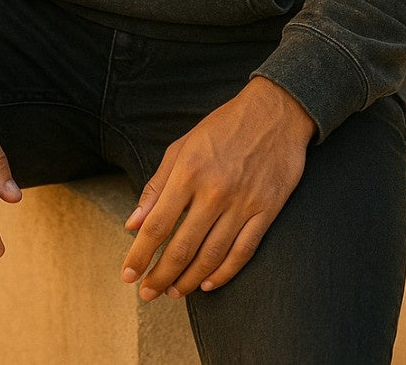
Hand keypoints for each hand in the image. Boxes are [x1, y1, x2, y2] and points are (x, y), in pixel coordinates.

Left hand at [121, 76, 315, 299]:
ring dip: (189, 280)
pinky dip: (224, 273)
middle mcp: (214, 190)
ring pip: (211, 255)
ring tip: (174, 292)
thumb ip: (157, 185)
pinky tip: (209, 283)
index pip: (158, 224)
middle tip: (148, 293)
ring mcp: (243, 202)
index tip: (129, 275)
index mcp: (189, 171)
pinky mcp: (267, 210)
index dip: (141, 255)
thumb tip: (133, 223)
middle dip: (160, 275)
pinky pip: (243, 251)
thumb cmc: (224, 127)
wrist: (275, 111)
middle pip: (182, 247)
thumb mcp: (183, 146)